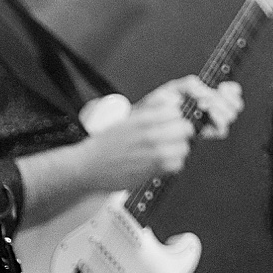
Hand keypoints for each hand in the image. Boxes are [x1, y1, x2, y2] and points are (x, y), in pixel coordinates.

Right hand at [77, 77, 240, 191]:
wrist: (87, 166)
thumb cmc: (105, 144)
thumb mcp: (127, 119)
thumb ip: (152, 111)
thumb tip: (175, 102)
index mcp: (143, 119)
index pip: (177, 111)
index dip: (175, 117)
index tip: (171, 122)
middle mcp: (151, 135)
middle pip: (185, 129)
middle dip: (180, 132)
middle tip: (171, 137)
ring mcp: (155, 153)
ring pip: (184, 148)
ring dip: (178, 150)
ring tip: (166, 151)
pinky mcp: (155, 170)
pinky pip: (177, 165)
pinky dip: (173, 165)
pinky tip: (162, 163)